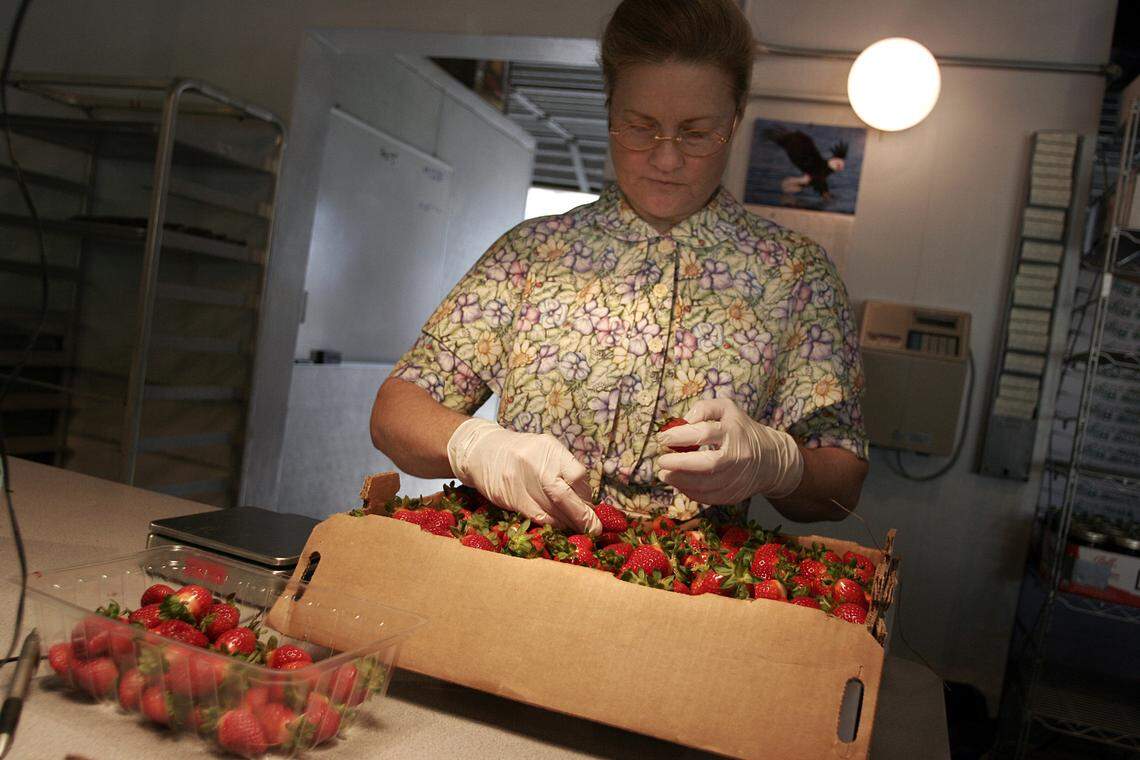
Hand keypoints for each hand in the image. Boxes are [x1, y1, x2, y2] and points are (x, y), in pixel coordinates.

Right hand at [447, 418, 601, 534]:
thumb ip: (563, 468)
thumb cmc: (520, 452)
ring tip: (577, 528)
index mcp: (549, 448)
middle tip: (593, 528)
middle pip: (566, 496)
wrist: (482, 451)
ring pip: (552, 510)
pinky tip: (558, 525)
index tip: (590, 504)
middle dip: (582, 516)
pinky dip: (552, 523)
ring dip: (569, 523)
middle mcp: (535, 463)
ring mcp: (521, 481)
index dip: (586, 494)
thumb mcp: (544, 449)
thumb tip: (586, 498)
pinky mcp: (510, 498)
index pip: (578, 475)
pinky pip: (537, 516)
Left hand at [656, 398, 803, 504]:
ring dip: (681, 481)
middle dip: (680, 463)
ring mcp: (738, 478)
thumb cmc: (741, 430)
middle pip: (708, 463)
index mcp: (734, 432)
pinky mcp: (735, 495)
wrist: (770, 459)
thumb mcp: (727, 409)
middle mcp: (738, 456)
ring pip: (707, 485)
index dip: (680, 436)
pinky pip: (709, 497)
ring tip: (665, 474)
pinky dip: (691, 492)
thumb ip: (703, 409)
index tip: (663, 438)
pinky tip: (679, 484)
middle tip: (661, 461)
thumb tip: (681, 423)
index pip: (705, 433)